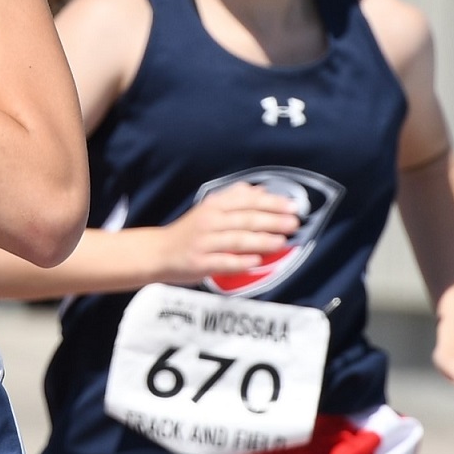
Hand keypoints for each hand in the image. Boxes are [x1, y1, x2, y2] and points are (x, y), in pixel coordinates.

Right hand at [162, 182, 299, 284]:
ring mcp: (204, 242)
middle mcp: (209, 221)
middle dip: (272, 221)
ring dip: (261, 240)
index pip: (246, 201)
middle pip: (244, 219)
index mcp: (214, 206)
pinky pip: (223, 262)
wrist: (159, 252)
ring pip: (236, 240)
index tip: (292, 206)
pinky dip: (240, 262)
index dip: (271, 203)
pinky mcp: (200, 262)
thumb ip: (234, 198)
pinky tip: (256, 262)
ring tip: (281, 242)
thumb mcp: (209, 208)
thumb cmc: (189, 231)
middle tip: (294, 224)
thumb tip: (261, 190)